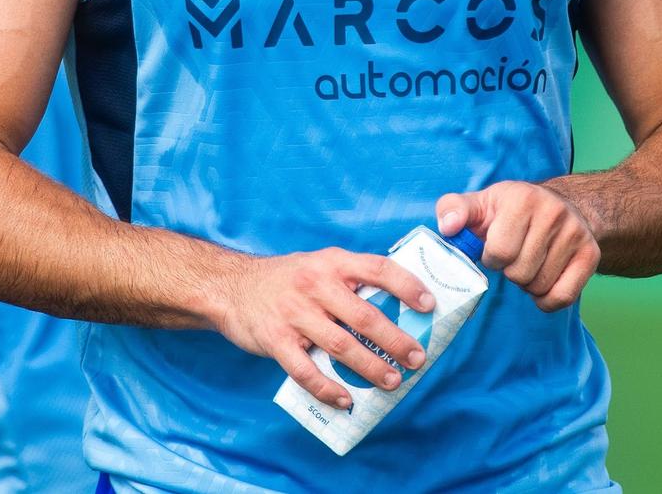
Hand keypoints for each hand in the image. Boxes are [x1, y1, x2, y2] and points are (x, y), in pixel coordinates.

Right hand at [212, 248, 433, 409]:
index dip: (407, 286)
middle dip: (395, 340)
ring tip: (393, 381)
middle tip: (417, 358)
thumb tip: (397, 305)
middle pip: (364, 316)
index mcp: (332, 262)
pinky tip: (347, 399)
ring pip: (340, 346)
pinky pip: (306, 371)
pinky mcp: (275, 340)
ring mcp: (294, 314)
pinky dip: (328, 389)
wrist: (231, 286)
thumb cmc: (287, 279)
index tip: (429, 305)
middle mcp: (314, 285)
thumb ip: (351, 279)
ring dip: (371, 367)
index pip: (378, 269)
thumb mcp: (319, 264)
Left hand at [437, 181, 598, 311]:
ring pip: (540, 286)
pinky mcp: (591, 255)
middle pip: (520, 272)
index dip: (491, 258)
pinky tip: (542, 282)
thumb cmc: (510, 210)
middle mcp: (553, 213)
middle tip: (514, 257)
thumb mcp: (480, 203)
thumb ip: (453, 210)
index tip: (495, 248)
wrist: (561, 205)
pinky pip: (563, 297)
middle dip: (510, 271)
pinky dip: (547, 300)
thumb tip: (447, 227)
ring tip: (529, 264)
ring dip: (527, 284)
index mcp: (522, 199)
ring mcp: (576, 234)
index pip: (499, 252)